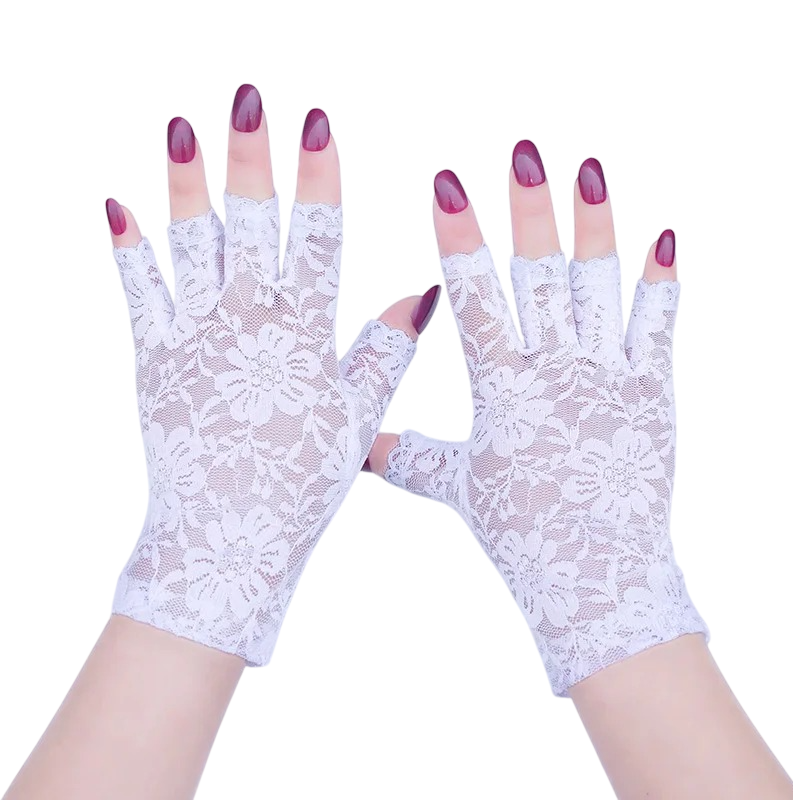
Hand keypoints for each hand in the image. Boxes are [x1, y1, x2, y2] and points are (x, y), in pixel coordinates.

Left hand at [107, 87, 439, 663]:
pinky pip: (139, 295)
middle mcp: (248, 327)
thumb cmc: (299, 488)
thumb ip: (382, 352)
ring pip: (192, 247)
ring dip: (185, 184)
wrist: (226, 543)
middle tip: (248, 98)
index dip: (318, 179)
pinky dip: (128, 250)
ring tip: (182, 128)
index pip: (317, 240)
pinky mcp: (154, 361)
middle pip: (251, 226)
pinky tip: (117, 205)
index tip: (318, 125)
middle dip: (251, 157)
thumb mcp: (354, 421)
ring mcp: (195, 341)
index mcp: (304, 337)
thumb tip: (422, 291)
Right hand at [368, 146, 705, 694]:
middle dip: (528, 212)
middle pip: (539, 279)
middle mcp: (554, 375)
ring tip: (589, 173)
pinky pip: (656, 328)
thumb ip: (409, 456)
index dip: (461, 241)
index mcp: (502, 392)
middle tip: (523, 153)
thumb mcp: (460, 489)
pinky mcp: (651, 393)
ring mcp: (607, 380)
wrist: (598, 579)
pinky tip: (666, 237)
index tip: (448, 186)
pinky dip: (662, 282)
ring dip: (594, 229)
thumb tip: (361, 449)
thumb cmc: (522, 534)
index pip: (474, 300)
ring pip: (597, 290)